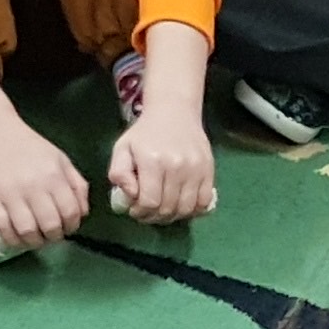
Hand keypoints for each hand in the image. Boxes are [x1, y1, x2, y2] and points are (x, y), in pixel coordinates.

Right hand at [0, 118, 93, 253]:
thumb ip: (76, 184)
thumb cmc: (30, 146)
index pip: (71, 212)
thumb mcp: (60, 159)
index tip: (67, 227)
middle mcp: (34, 187)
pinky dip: (13, 240)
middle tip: (51, 233)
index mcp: (54, 176)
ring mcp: (10, 195)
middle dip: (55, 236)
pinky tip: (18, 237)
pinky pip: (3, 230)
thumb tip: (83, 213)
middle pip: (51, 226)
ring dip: (35, 242)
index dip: (72, 225)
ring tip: (36, 237)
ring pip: (27, 232)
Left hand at [109, 96, 217, 224]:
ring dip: (173, 216)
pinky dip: (192, 210)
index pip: (149, 202)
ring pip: (186, 209)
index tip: (135, 210)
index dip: (140, 213)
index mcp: (152, 161)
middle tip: (147, 212)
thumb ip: (119, 174)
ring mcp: (196, 169)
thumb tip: (130, 196)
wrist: (174, 112)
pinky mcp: (209, 170)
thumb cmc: (145, 133)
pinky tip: (181, 205)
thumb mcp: (122, 148)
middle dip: (154, 217)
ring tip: (163, 210)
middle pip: (168, 208)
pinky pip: (204, 202)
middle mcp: (177, 166)